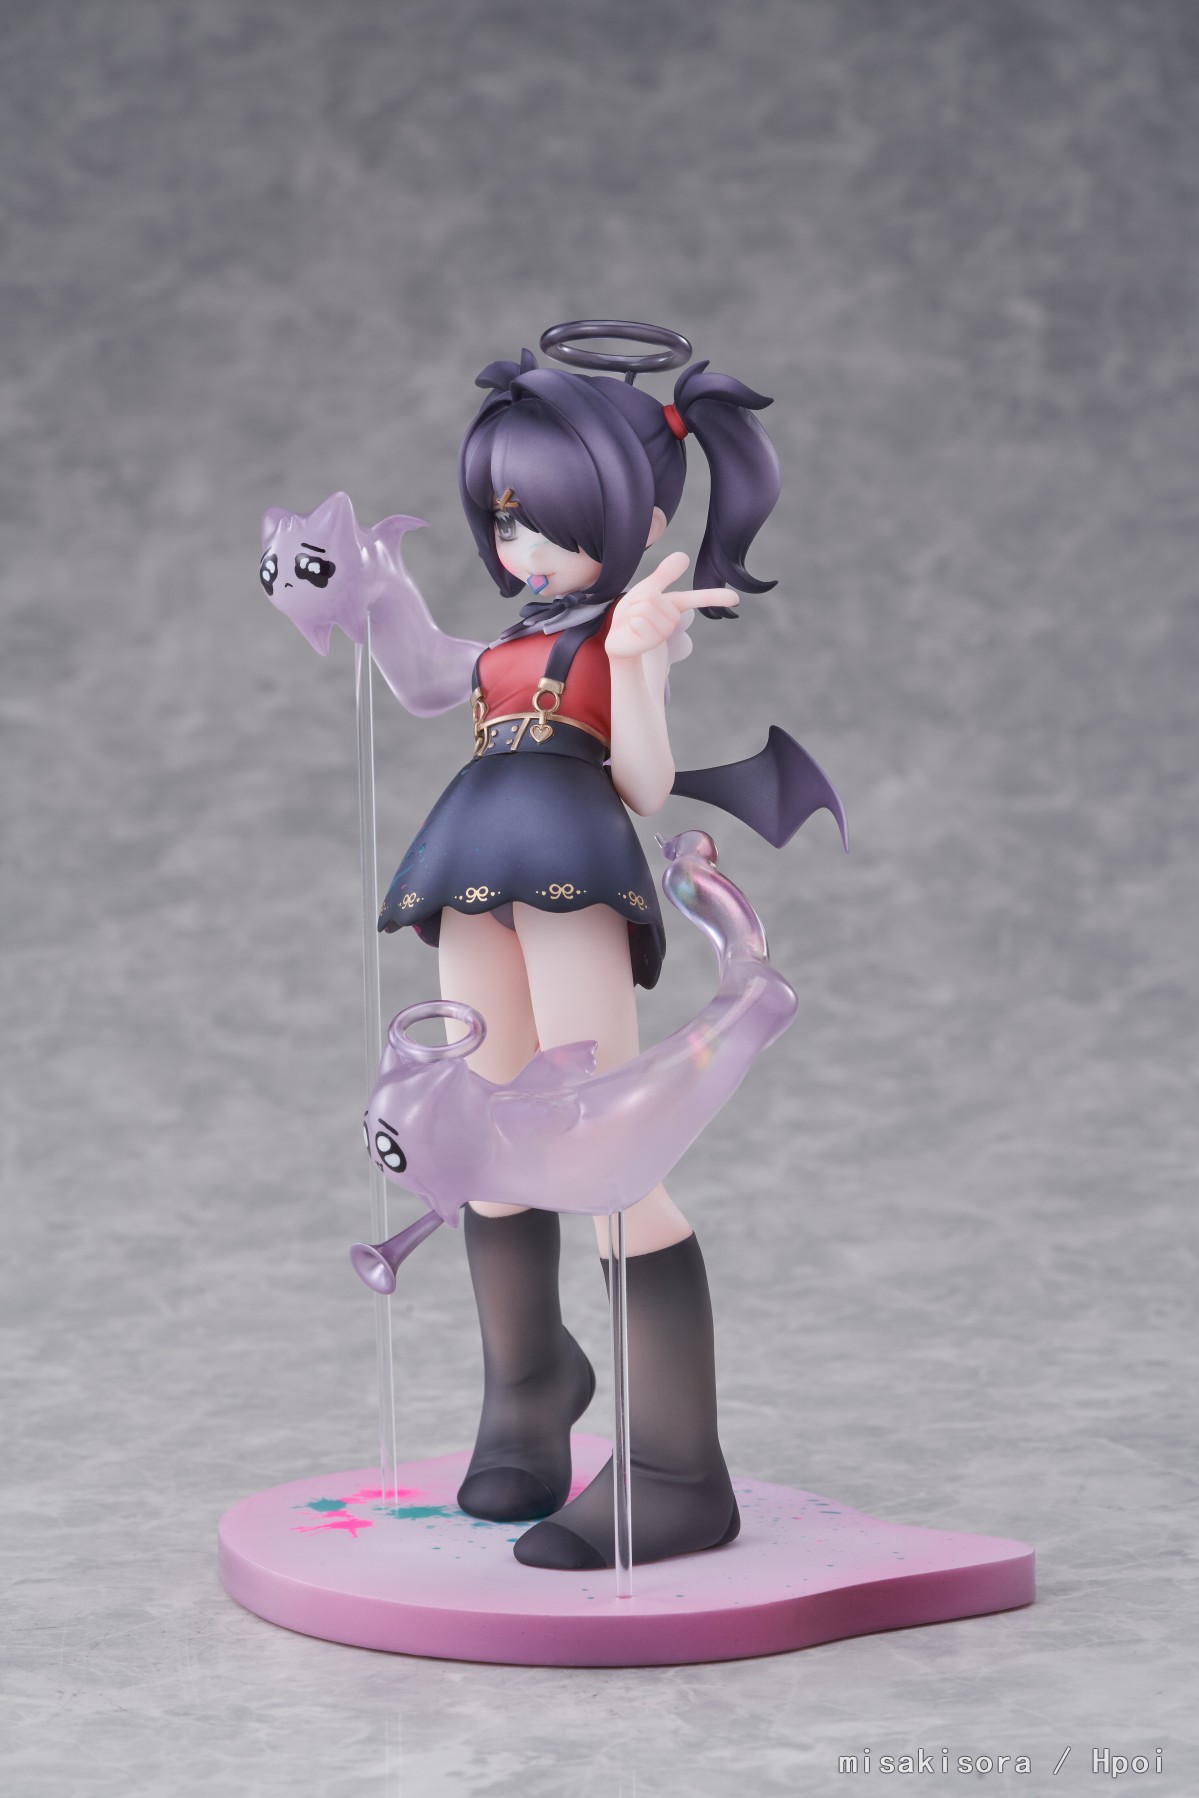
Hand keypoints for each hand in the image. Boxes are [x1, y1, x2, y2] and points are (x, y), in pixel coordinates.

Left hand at [605, 552, 736, 659]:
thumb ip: (665, 574)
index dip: (715, 597)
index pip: (697, 599)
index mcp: (675, 606)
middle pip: (654, 596)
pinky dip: (631, 620)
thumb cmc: (633, 613)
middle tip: (635, 611)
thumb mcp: (648, 589)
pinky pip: (640, 619)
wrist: (618, 638)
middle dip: (638, 599)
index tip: (736, 599)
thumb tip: (685, 556)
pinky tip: (632, 630)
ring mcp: (664, 633)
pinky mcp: (652, 642)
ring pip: (646, 606)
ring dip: (633, 610)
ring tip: (634, 620)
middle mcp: (673, 620)